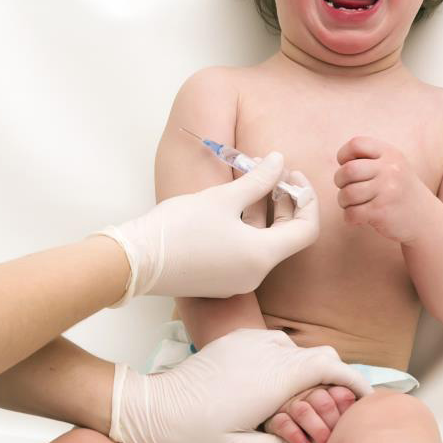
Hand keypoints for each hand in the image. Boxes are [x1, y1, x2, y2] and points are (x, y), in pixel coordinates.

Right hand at [98, 152, 318, 304]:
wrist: (136, 261)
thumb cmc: (180, 228)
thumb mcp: (222, 198)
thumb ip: (258, 180)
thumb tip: (279, 160)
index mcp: (262, 257)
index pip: (306, 230)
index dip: (305, 199)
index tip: (291, 174)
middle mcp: (255, 275)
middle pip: (287, 237)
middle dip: (285, 202)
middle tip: (273, 172)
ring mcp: (237, 282)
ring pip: (265, 243)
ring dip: (264, 212)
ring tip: (251, 180)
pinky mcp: (219, 281)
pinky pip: (246, 253)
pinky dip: (248, 228)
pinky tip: (233, 204)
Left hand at [109, 329, 372, 442]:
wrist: (149, 409)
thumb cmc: (190, 434)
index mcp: (272, 379)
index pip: (329, 364)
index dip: (352, 379)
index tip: (363, 397)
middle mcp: (263, 352)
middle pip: (318, 353)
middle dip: (333, 377)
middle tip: (333, 406)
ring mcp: (247, 342)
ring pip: (296, 347)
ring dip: (307, 368)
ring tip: (302, 399)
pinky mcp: (232, 341)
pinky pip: (271, 342)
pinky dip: (284, 359)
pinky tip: (274, 384)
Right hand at [263, 384, 357, 442]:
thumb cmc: (323, 428)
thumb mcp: (337, 418)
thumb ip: (345, 407)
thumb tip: (352, 400)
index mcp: (325, 391)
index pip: (338, 393)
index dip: (344, 408)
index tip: (347, 423)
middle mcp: (306, 395)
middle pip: (321, 400)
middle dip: (331, 420)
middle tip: (336, 437)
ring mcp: (289, 406)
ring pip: (302, 410)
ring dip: (316, 428)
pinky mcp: (274, 420)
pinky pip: (283, 424)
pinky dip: (295, 436)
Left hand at [334, 136, 435, 243]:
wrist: (426, 219)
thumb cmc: (400, 191)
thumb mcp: (392, 167)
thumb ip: (370, 159)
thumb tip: (341, 162)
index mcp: (391, 154)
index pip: (356, 144)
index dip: (343, 155)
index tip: (346, 166)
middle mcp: (391, 170)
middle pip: (347, 170)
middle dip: (339, 181)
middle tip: (346, 188)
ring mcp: (388, 191)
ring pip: (347, 193)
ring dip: (343, 201)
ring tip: (352, 204)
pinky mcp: (382, 212)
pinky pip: (351, 213)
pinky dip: (349, 217)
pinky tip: (358, 218)